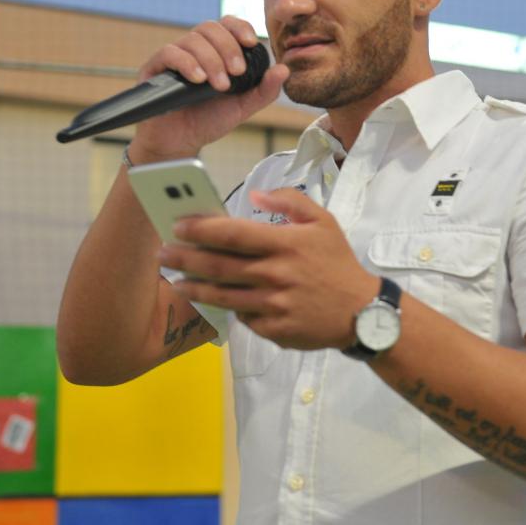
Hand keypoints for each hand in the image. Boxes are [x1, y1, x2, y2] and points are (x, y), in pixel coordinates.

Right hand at [130, 16, 288, 161]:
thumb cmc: (209, 121)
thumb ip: (264, 90)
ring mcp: (174, 57)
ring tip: (220, 85)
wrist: (181, 143)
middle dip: (228, 48)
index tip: (251, 42)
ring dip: (211, 59)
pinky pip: (169, 52)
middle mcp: (194, 49)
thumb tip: (284, 69)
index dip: (239, 27)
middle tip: (237, 73)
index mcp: (215, 51)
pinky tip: (198, 80)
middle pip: (210, 27)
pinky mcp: (155, 68)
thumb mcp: (243, 107)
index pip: (227, 24)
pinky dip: (187, 63)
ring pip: (192, 39)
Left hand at [157, 188, 378, 350]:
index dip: (200, 230)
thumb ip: (289, 202)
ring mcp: (273, 306)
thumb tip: (254, 196)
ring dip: (194, 289)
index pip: (232, 235)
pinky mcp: (274, 330)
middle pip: (218, 267)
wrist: (361, 313)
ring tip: (176, 281)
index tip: (177, 226)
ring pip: (222, 297)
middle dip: (185, 259)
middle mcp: (276, 275)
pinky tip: (213, 301)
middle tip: (163, 254)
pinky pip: (242, 318)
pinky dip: (226, 309)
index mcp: (286, 244)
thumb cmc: (337, 264)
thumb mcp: (323, 222)